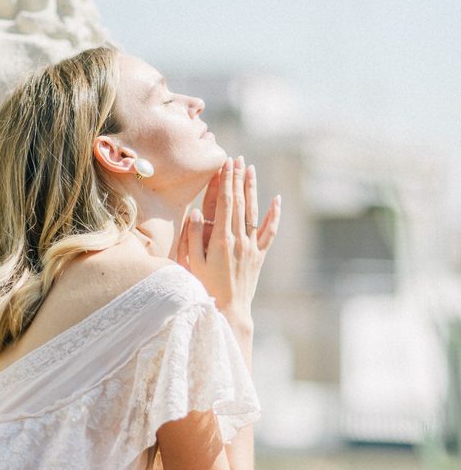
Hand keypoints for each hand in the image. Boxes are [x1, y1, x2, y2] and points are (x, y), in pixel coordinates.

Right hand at [177, 156, 280, 317]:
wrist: (229, 310)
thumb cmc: (205, 287)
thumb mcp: (192, 263)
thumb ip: (193, 236)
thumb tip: (196, 211)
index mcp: (221, 239)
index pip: (226, 203)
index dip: (227, 182)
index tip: (227, 164)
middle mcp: (239, 239)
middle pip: (240, 202)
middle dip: (238, 179)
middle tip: (238, 159)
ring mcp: (251, 247)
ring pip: (255, 212)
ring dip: (253, 189)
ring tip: (251, 170)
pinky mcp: (259, 255)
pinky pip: (269, 232)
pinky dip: (274, 215)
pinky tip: (277, 200)